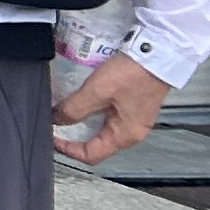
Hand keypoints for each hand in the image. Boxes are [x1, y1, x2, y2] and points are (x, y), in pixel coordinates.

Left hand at [53, 52, 171, 166]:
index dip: (68, 149)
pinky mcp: (132, 105)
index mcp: (124, 136)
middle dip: (73, 134)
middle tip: (55, 121)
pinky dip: (91, 110)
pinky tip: (81, 98)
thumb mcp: (96, 91)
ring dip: (81, 120)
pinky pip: (107, 115)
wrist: (157, 54)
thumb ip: (73, 109)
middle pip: (95, 143)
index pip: (91, 155)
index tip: (52, 136)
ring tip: (64, 108)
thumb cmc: (132, 74)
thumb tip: (56, 120)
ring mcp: (133, 119)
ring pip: (100, 128)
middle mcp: (131, 132)